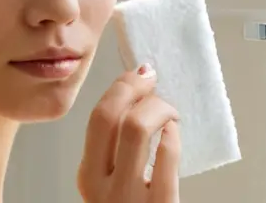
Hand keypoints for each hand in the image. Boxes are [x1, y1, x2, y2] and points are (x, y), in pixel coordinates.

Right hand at [78, 64, 180, 202]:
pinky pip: (168, 154)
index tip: (138, 75)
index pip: (97, 118)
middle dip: (134, 87)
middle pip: (110, 115)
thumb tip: (139, 94)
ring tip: (171, 114)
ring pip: (138, 128)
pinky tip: (176, 134)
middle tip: (153, 80)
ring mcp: (129, 198)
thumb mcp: (114, 184)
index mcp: (88, 176)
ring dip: (160, 108)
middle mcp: (101, 187)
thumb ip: (119, 149)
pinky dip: (174, 135)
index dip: (120, 88)